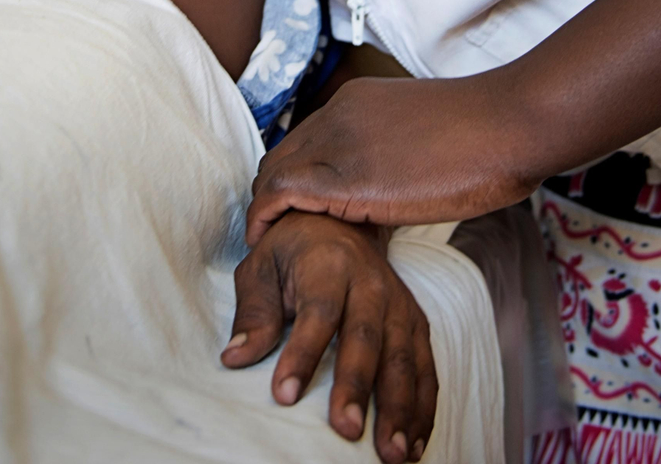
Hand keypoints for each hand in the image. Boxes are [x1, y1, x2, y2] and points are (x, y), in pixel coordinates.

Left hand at [222, 211, 435, 462]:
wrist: (339, 221)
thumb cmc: (291, 251)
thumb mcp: (261, 268)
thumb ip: (253, 313)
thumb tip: (235, 357)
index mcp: (328, 264)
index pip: (316, 313)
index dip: (302, 354)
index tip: (283, 396)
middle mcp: (371, 283)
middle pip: (365, 338)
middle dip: (357, 387)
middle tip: (347, 430)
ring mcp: (398, 304)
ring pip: (403, 358)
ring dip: (400, 407)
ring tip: (393, 452)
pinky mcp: (416, 323)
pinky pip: (425, 368)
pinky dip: (423, 406)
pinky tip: (416, 443)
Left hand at [246, 74, 540, 245]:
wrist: (509, 125)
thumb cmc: (492, 135)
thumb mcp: (431, 135)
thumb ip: (403, 151)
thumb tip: (407, 179)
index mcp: (359, 101)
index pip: (308, 139)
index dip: (298, 175)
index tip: (302, 210)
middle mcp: (338, 114)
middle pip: (282, 154)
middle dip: (272, 193)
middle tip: (277, 231)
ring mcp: (336, 143)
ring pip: (272, 173)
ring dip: (265, 208)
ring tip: (270, 243)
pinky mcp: (341, 178)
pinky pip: (278, 194)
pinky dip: (263, 218)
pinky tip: (266, 243)